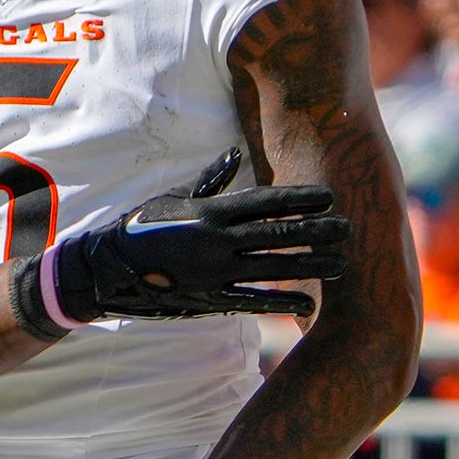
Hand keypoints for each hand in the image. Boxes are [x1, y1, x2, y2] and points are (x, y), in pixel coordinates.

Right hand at [31, 152, 348, 331]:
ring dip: (310, 267)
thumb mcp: (175, 195)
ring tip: (340, 265)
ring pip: (273, 269)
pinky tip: (309, 305)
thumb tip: (234, 153)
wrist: (110, 269)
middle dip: (316, 232)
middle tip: (349, 230)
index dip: (301, 199)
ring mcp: (215, 272)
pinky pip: (254, 301)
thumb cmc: (143, 225)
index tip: (330, 196)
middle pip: (278, 234)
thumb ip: (210, 179)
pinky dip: (283, 303)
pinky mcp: (210, 298)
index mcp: (211, 211)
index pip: (265, 201)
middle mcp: (217, 241)